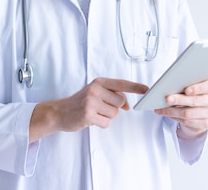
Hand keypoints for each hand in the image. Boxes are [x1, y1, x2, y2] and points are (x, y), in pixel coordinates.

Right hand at [30, 78, 147, 141]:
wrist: (59, 112)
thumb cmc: (80, 103)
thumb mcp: (96, 94)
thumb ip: (112, 96)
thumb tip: (127, 106)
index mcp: (99, 82)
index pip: (121, 84)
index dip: (135, 87)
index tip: (147, 89)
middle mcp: (95, 89)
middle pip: (120, 102)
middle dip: (113, 108)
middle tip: (99, 107)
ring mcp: (91, 102)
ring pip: (114, 114)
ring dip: (106, 116)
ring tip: (93, 113)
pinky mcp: (88, 115)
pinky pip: (106, 123)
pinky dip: (101, 124)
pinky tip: (90, 120)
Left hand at [154, 79, 207, 138]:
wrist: (202, 112)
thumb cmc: (195, 95)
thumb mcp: (194, 88)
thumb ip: (187, 85)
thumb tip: (169, 85)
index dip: (197, 88)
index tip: (186, 90)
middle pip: (194, 101)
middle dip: (179, 100)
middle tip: (167, 99)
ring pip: (188, 113)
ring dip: (172, 111)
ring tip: (161, 108)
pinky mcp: (204, 124)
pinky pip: (186, 121)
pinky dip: (174, 117)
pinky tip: (167, 113)